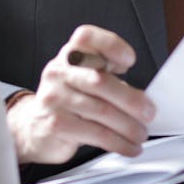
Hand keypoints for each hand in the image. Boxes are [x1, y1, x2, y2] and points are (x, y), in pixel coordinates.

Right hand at [6, 25, 156, 164]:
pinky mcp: (55, 124)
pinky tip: (128, 146)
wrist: (33, 126)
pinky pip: (94, 133)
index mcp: (71, 54)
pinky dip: (117, 142)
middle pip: (99, 80)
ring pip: (101, 111)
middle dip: (131, 99)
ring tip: (141, 133)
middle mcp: (59, 71)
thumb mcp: (86, 78)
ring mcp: (54, 97)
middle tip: (149, 112)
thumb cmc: (70, 98)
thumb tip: (144, 98)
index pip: (86, 37)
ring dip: (128, 126)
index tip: (130, 61)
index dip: (110, 45)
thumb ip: (109, 78)